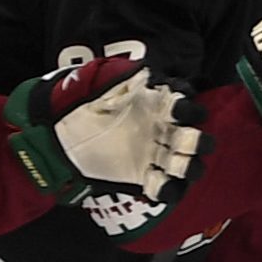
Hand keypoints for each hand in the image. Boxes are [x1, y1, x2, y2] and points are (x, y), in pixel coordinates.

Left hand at [5, 55, 206, 204]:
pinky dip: (168, 190)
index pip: (186, 108)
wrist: (64, 133)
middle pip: (195, 141)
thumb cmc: (85, 103)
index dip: (189, 110)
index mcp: (158, 109)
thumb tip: (146, 71)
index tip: (180, 111)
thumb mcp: (102, 82)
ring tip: (177, 166)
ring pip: (188, 166)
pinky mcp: (145, 178)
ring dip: (188, 167)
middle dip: (198, 143)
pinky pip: (167, 188)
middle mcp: (163, 133)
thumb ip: (123, 76)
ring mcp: (156, 156)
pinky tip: (158, 185)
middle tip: (189, 143)